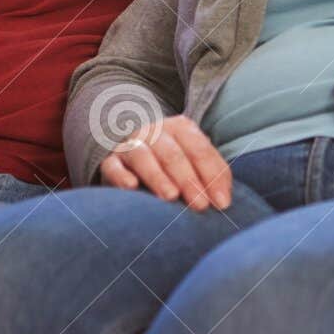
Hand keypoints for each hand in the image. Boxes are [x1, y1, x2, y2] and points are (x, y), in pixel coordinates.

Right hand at [98, 114, 231, 211]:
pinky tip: (131, 187)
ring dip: (158, 176)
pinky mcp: (109, 161)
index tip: (221, 203)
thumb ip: (211, 174)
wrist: (129, 149)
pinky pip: (113, 167)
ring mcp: (130, 145)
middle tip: (201, 205)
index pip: (199, 149)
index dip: (212, 175)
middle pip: (173, 154)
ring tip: (171, 196)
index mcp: (180, 128)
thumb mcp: (193, 160)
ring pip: (143, 157)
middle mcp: (155, 132)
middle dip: (189, 180)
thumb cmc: (170, 162)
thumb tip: (224, 200)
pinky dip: (121, 176)